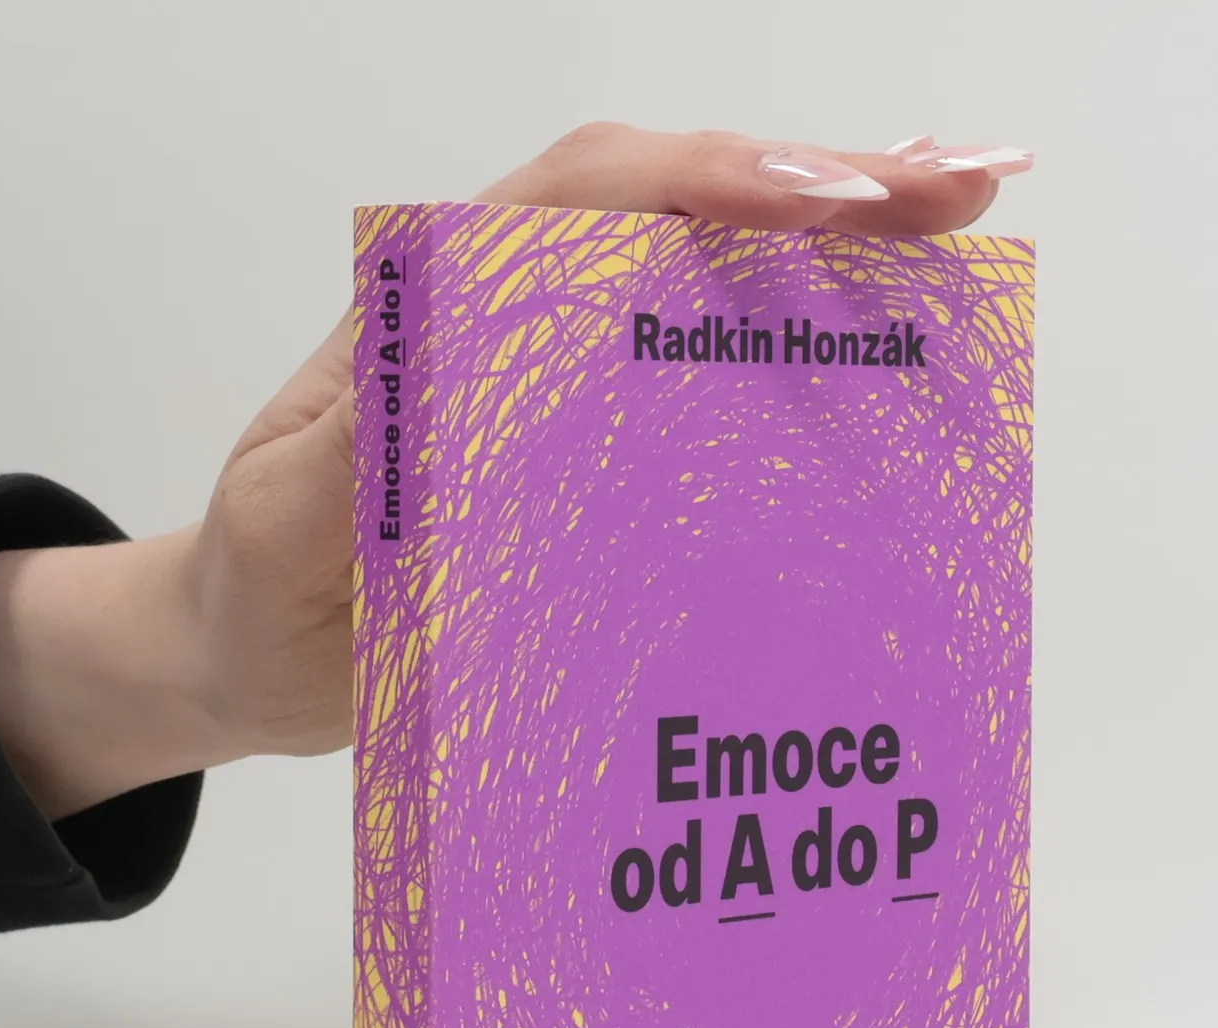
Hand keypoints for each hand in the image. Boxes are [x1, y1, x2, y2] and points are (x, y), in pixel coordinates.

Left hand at [0, 125, 1031, 821]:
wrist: (254, 652)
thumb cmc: (261, 587)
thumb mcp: (284, 525)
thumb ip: (346, 459)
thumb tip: (451, 388)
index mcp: (443, 307)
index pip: (593, 200)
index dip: (718, 185)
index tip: (833, 203)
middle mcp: (519, 315)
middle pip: (683, 208)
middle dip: (826, 188)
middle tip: (963, 193)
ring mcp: (567, 377)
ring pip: (712, 274)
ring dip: (840, 247)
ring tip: (963, 232)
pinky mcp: (597, 447)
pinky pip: (709, 371)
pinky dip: (805, 340)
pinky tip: (890, 335)